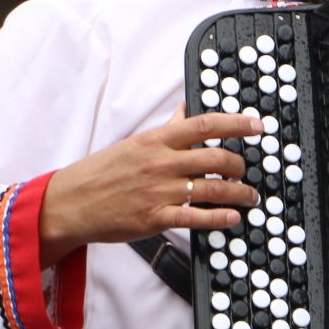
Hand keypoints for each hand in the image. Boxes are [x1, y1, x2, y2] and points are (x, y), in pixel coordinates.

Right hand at [38, 106, 262, 266]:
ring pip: (212, 189)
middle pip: (215, 157)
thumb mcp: (134, 143)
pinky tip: (232, 217)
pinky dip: (219, 218)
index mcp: (156, 140)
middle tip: (246, 171)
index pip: (204, 124)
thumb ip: (166, 130)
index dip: (236, 124)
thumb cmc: (102, 172)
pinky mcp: (155, 218)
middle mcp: (161, 163)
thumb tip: (185, 111)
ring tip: (249, 196)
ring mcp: (158, 191)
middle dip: (239, 165)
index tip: (257, 127)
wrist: (72, 203)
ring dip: (238, 193)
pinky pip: (196, 218)